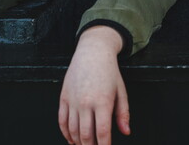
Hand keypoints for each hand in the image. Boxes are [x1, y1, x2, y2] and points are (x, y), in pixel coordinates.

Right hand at [58, 26, 130, 144]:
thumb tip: (126, 132)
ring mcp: (72, 100)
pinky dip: (66, 133)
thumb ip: (123, 113)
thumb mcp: (121, 91)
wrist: (92, 51)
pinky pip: (62, 121)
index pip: (102, 132)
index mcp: (103, 101)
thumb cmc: (109, 71)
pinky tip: (72, 139)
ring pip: (73, 130)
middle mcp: (86, 102)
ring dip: (78, 142)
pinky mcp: (63, 97)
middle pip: (86, 135)